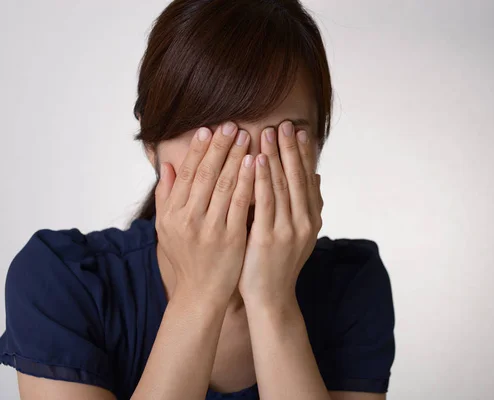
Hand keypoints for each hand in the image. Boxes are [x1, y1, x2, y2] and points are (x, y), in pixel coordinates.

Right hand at [155, 122, 254, 304]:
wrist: (201, 292)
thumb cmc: (186, 258)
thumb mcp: (166, 229)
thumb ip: (166, 197)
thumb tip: (167, 166)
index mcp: (172, 213)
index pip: (186, 174)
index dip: (198, 150)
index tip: (209, 130)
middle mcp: (187, 218)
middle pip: (204, 174)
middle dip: (219, 147)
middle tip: (231, 125)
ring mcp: (209, 228)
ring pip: (223, 185)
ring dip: (235, 158)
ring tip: (246, 136)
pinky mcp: (230, 237)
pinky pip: (240, 203)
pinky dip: (247, 181)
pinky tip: (255, 164)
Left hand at [238, 121, 323, 307]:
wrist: (272, 297)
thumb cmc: (279, 263)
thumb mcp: (300, 233)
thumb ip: (308, 205)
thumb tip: (317, 177)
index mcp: (312, 218)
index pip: (308, 179)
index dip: (304, 154)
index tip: (299, 131)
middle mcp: (304, 221)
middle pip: (297, 177)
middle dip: (291, 149)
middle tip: (285, 124)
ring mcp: (288, 230)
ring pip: (282, 185)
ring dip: (276, 156)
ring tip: (270, 132)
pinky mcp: (268, 237)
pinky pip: (264, 202)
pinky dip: (261, 179)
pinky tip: (256, 160)